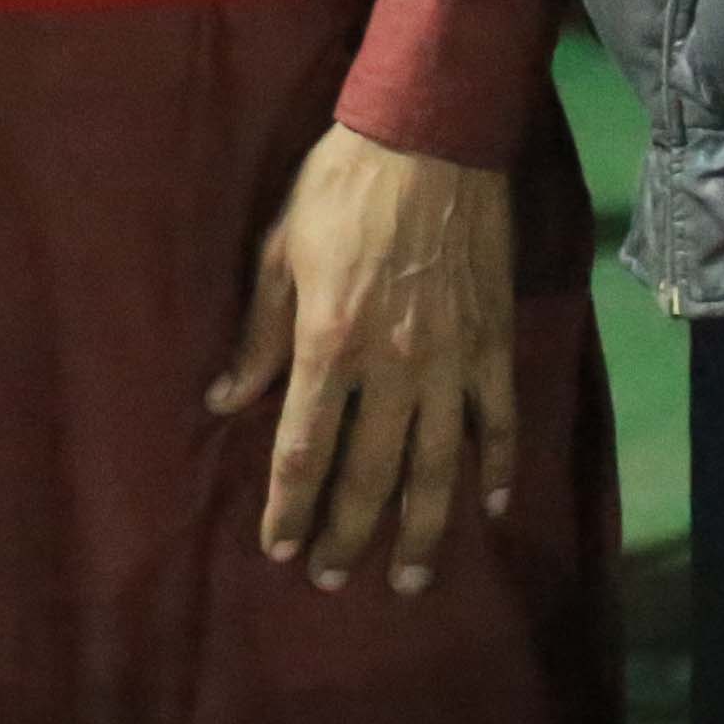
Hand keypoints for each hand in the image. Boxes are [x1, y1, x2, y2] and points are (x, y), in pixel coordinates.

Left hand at [208, 126, 516, 594]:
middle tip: (334, 580)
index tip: (279, 548)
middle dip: (347, 534)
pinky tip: (491, 505)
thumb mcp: (278, 254)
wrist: (428, 143)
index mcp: (328, 344)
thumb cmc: (340, 190)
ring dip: (423, 530)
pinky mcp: (493, 346)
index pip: (304, 448)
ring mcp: (449, 361)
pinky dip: (499, 467)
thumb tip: (224, 402)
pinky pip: (498, 422)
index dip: (290, 505)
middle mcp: (390, 367)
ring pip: (438, 468)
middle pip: (370, 474)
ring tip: (410, 578)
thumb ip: (258, 337)